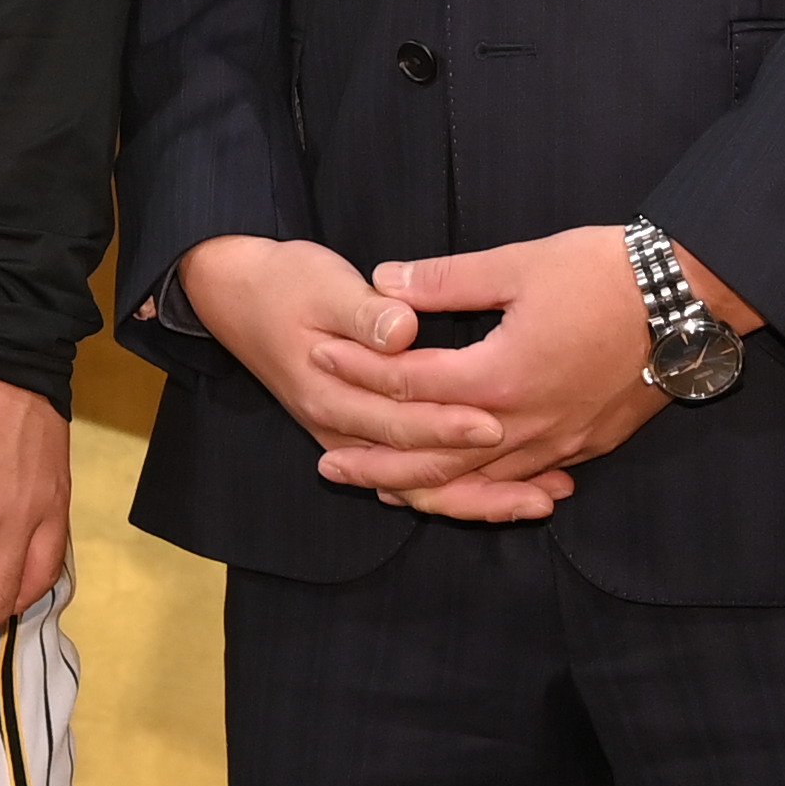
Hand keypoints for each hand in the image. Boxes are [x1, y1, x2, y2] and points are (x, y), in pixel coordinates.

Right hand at [172, 235, 568, 520]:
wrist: (235, 296)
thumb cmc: (283, 283)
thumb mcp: (321, 284)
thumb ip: (364, 312)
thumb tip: (399, 328)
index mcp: (332, 393)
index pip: (401, 419)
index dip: (448, 423)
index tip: (496, 420)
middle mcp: (341, 430)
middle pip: (419, 471)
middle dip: (486, 480)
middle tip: (549, 483)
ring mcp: (351, 440)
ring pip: (422, 490)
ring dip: (483, 500)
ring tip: (545, 502)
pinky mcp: (362, 438)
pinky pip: (416, 482)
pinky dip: (462, 493)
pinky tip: (509, 492)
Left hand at [325, 222, 751, 508]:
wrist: (688, 300)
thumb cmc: (604, 273)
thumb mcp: (520, 264)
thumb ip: (448, 280)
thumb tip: (385, 282)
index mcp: (499, 374)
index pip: (410, 383)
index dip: (360, 374)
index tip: (318, 362)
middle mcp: (524, 422)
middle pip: (434, 454)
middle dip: (376, 461)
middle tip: (326, 466)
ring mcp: (557, 442)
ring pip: (476, 479)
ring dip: (423, 485)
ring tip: (379, 490)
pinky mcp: (583, 445)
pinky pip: (520, 481)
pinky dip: (481, 490)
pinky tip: (461, 487)